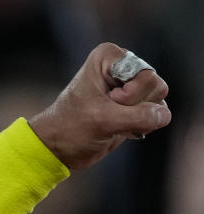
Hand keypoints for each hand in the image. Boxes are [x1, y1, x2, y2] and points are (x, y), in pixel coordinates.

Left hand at [28, 42, 170, 170]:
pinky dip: (143, 124)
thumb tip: (164, 115)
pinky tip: (121, 129)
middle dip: (134, 106)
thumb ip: (138, 116)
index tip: (106, 102)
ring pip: (158, 98)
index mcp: (109, 57)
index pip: (144, 74)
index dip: (129, 95)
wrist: (58, 149)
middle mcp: (123, 66)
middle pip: (155, 84)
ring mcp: (131, 85)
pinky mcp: (135, 104)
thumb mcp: (102, 121)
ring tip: (112, 122)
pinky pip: (157, 112)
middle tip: (107, 114)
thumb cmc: (71, 129)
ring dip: (138, 117)